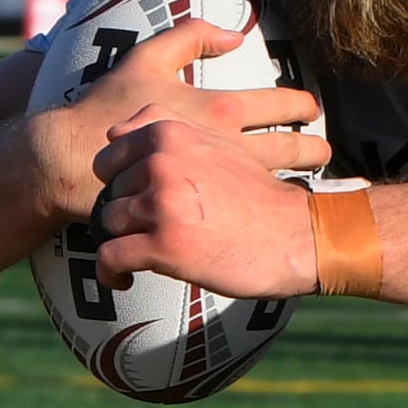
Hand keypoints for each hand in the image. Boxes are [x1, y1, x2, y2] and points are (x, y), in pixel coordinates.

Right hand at [31, 17, 318, 223]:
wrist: (75, 161)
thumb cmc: (109, 106)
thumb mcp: (146, 58)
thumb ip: (190, 36)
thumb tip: (235, 34)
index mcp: (222, 108)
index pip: (286, 106)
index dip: (307, 107)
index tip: (313, 111)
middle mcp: (231, 147)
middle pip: (296, 150)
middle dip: (318, 150)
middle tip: (326, 152)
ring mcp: (222, 181)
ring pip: (282, 181)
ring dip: (303, 178)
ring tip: (312, 177)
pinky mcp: (205, 208)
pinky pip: (251, 208)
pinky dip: (271, 205)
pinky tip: (278, 206)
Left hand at [90, 107, 325, 299]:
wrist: (299, 236)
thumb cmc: (259, 197)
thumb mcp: (219, 145)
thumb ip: (170, 132)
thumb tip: (115, 129)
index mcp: (171, 134)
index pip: (108, 156)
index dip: (119, 182)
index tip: (136, 199)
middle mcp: (161, 162)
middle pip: (109, 192)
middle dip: (126, 213)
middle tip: (153, 230)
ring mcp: (161, 203)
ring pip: (108, 223)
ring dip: (124, 242)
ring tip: (145, 254)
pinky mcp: (163, 244)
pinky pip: (110, 257)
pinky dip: (112, 272)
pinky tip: (126, 278)